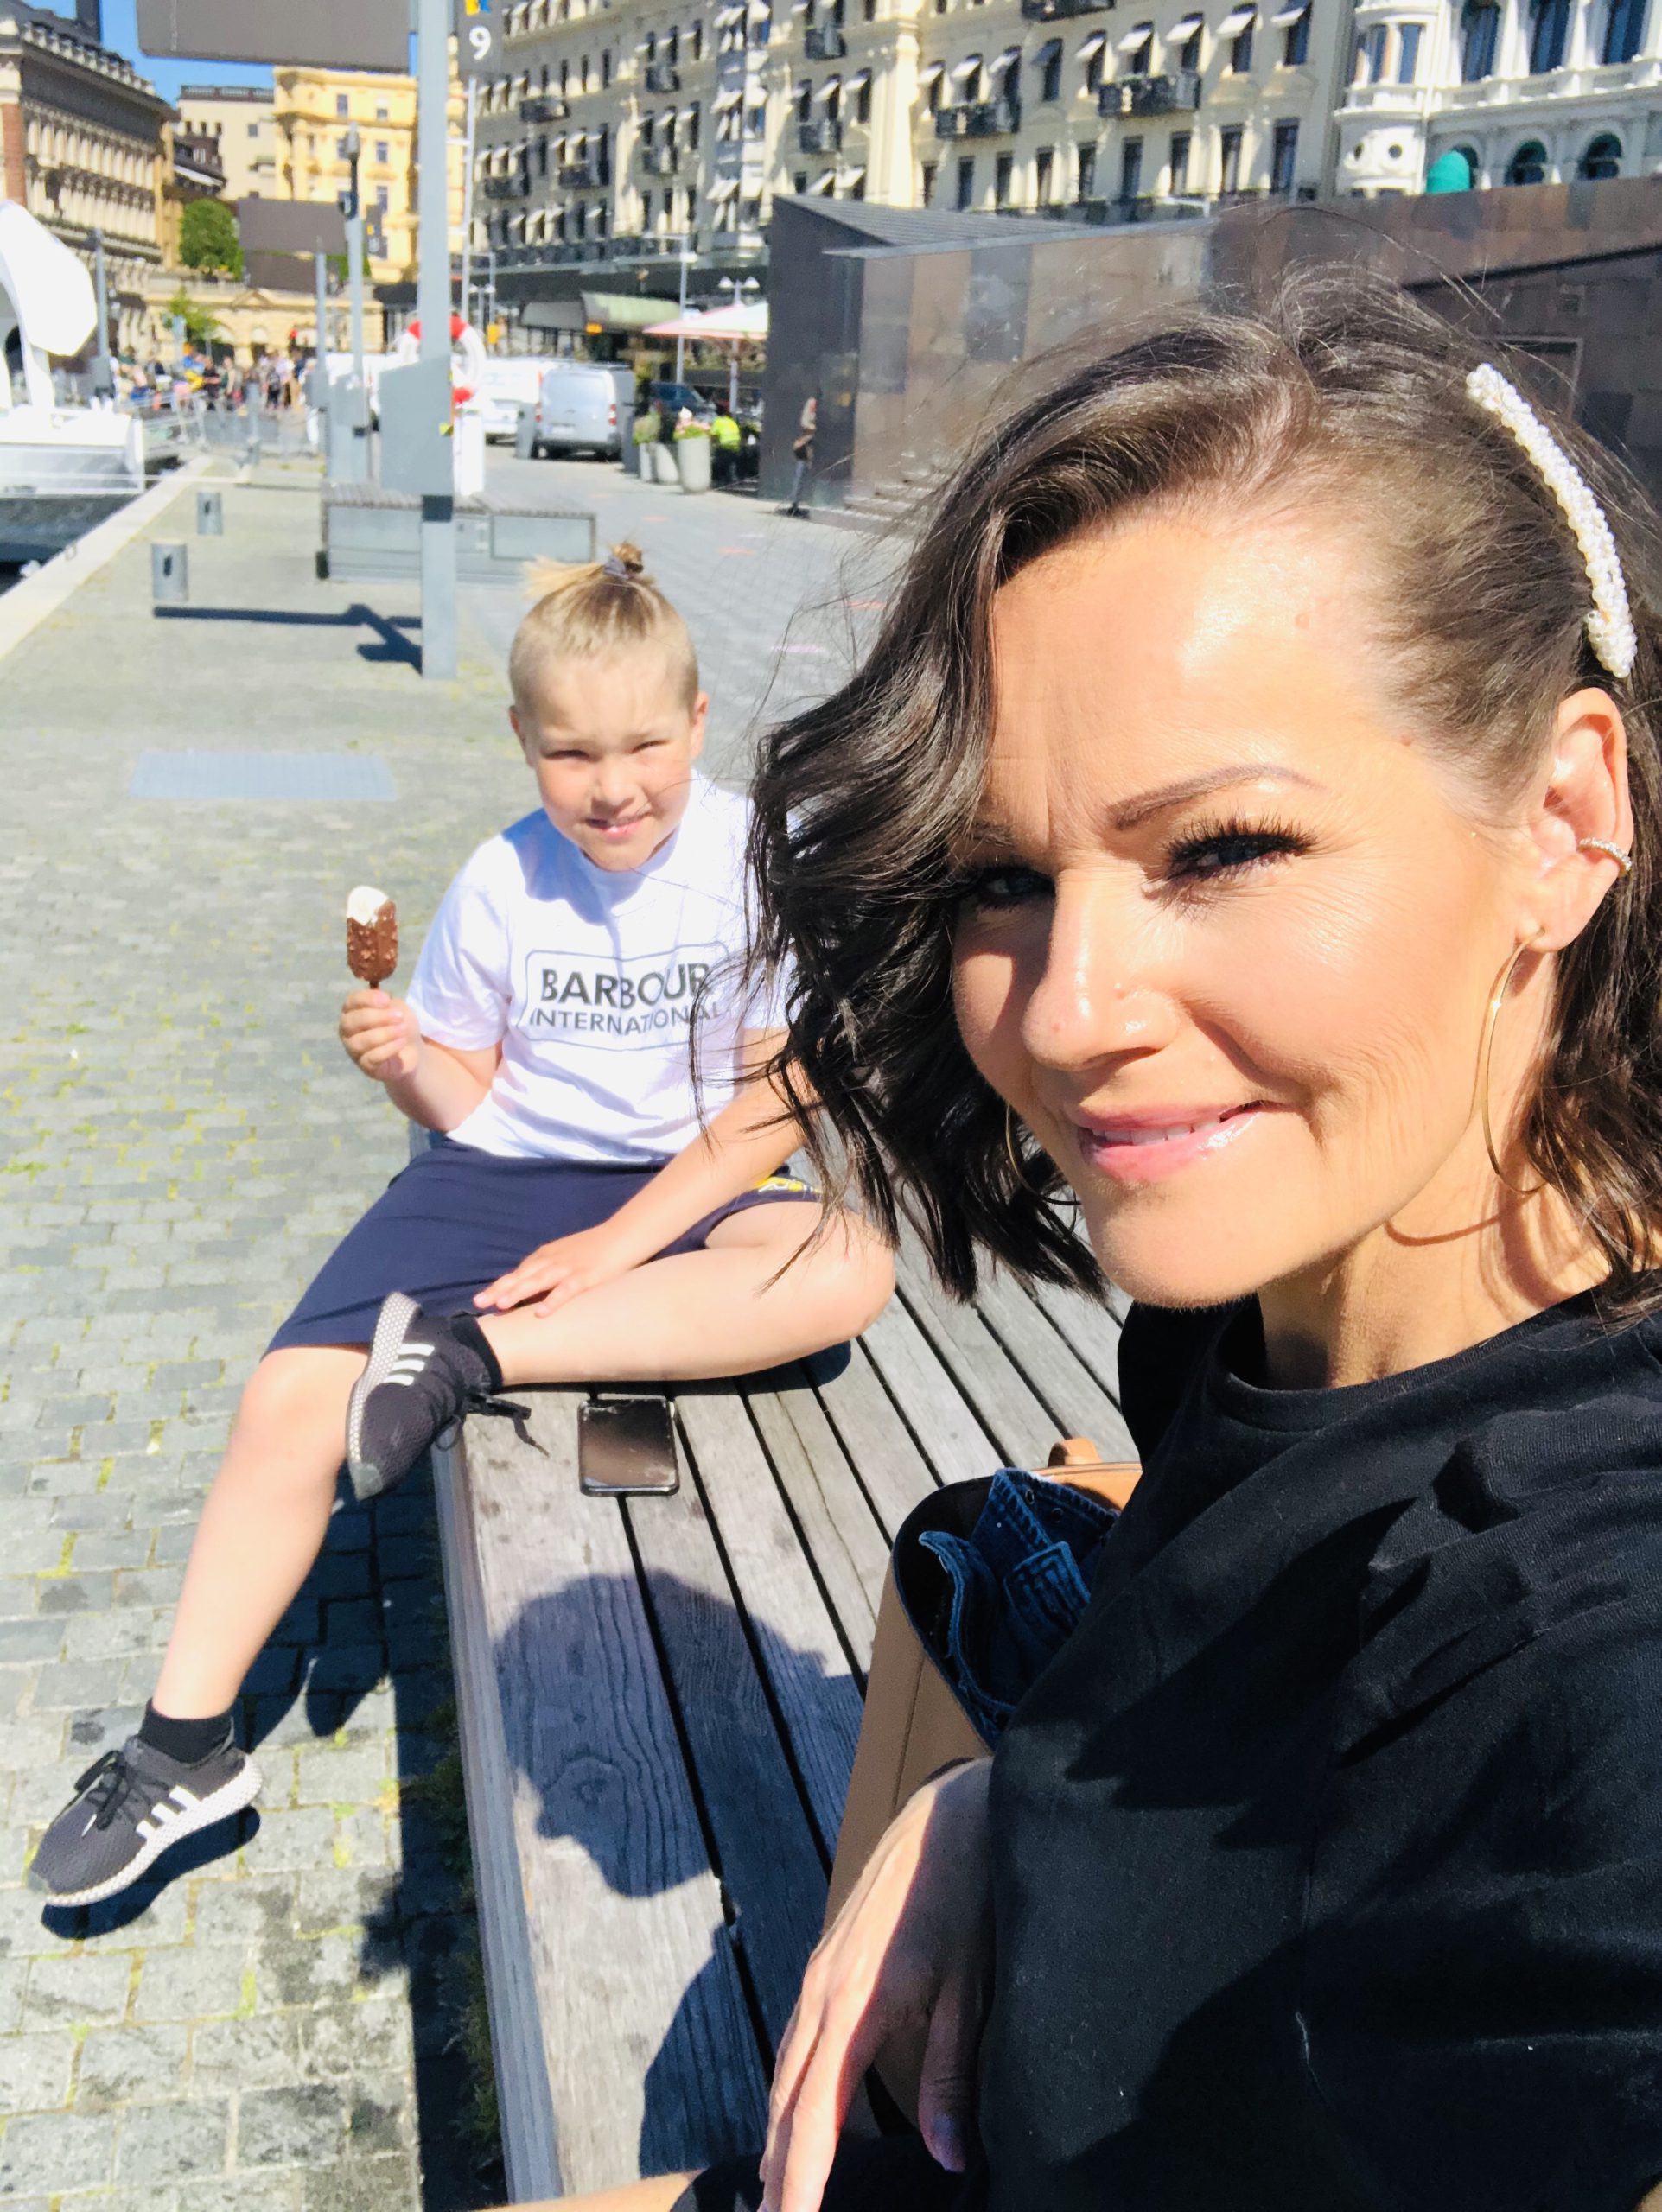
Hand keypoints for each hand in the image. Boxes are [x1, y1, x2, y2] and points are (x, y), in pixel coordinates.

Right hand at [339, 989, 422, 1082]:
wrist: (412, 1049)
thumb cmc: (399, 1024)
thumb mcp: (397, 1007)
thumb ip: (388, 1003)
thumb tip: (382, 1000)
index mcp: (352, 1010)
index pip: (351, 1001)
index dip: (367, 999)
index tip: (387, 1000)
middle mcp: (347, 1030)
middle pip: (351, 1022)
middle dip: (376, 1017)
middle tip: (398, 1017)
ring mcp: (353, 1049)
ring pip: (360, 1041)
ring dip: (384, 1034)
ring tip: (402, 1030)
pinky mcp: (365, 1066)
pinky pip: (371, 1057)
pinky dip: (388, 1048)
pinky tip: (401, 1042)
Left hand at [474, 1221, 642, 1317]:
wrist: (623, 1235)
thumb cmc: (595, 1249)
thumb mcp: (566, 1256)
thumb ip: (548, 1270)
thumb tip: (530, 1290)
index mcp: (546, 1256)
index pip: (517, 1273)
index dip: (499, 1285)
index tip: (480, 1299)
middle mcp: (553, 1260)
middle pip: (521, 1276)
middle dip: (499, 1289)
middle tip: (479, 1302)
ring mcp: (569, 1268)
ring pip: (538, 1281)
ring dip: (518, 1292)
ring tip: (501, 1304)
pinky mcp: (587, 1276)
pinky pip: (567, 1290)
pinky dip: (554, 1300)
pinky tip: (542, 1313)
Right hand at [762, 1759, 992, 2211]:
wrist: (951, 1814)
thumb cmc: (965, 1896)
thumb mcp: (969, 1989)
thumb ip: (951, 2075)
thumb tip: (946, 2156)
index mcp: (852, 2007)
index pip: (814, 2118)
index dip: (802, 2181)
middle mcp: (820, 1993)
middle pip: (785, 2101)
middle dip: (779, 2169)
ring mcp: (818, 1974)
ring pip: (785, 2071)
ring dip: (781, 2132)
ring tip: (782, 2189)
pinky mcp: (827, 1962)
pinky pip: (797, 2042)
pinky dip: (792, 2089)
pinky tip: (803, 2112)